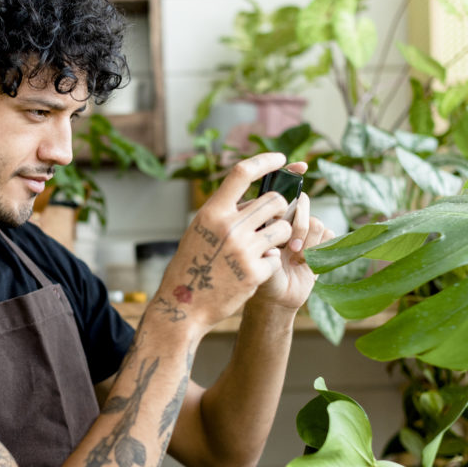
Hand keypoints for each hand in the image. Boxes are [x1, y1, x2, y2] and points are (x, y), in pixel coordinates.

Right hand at [149, 153, 296, 332]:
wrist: (184, 306)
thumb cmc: (191, 267)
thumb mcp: (199, 232)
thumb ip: (224, 214)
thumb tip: (257, 198)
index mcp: (211, 212)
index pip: (242, 173)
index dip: (265, 161)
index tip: (282, 160)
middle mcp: (228, 227)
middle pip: (274, 201)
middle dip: (279, 209)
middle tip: (272, 221)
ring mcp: (243, 250)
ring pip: (283, 228)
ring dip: (280, 236)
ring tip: (263, 248)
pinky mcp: (255, 273)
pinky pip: (277, 257)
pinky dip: (270, 263)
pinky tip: (252, 272)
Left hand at [250, 182, 336, 311]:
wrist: (275, 301)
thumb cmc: (258, 278)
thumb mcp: (255, 256)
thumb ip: (263, 236)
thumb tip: (276, 215)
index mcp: (267, 218)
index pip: (280, 189)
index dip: (290, 173)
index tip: (301, 167)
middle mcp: (287, 221)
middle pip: (301, 202)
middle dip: (298, 223)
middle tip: (290, 245)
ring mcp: (304, 232)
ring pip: (314, 221)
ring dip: (307, 242)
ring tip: (296, 259)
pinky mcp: (321, 244)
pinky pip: (328, 234)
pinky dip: (319, 249)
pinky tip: (307, 263)